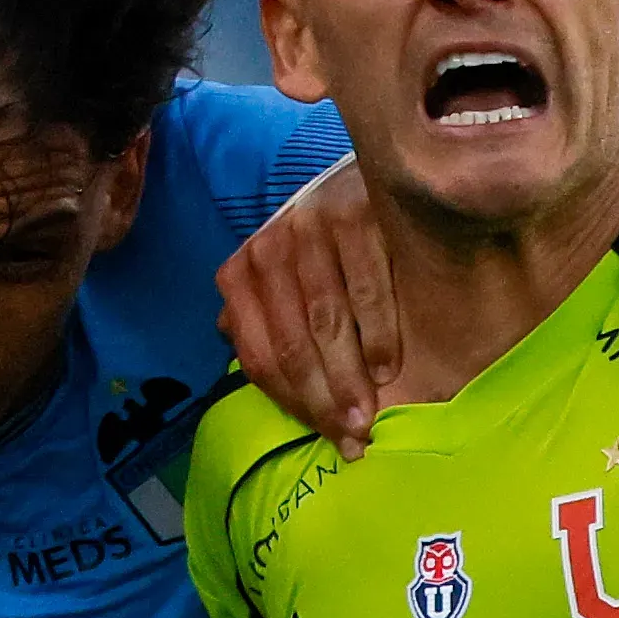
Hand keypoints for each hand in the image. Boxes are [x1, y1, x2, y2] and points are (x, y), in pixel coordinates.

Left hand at [221, 157, 401, 455]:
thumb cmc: (325, 243)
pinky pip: (367, 293)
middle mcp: (268, 247)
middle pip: (294, 346)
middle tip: (354, 440)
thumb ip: (258, 311)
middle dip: (325, 402)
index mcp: (242, 271)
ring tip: (369, 418)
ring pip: (327, 325)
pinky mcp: (354, 216)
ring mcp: (310, 229)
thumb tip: (229, 340)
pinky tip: (389, 369)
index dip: (295, 404)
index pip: (261, 355)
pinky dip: (379, 337)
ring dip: (350, 380)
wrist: (369, 177)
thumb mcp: (283, 275)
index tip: (329, 436)